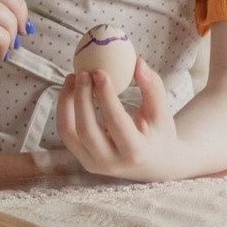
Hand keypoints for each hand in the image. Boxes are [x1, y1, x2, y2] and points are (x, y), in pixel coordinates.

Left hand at [58, 59, 183, 179]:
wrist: (155, 164)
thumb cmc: (159, 134)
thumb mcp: (162, 113)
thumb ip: (152, 88)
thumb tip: (138, 62)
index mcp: (136, 152)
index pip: (116, 123)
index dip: (105, 96)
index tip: (100, 71)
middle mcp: (111, 163)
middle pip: (86, 130)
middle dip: (81, 98)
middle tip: (82, 73)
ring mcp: (93, 164)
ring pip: (68, 132)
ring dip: (66, 102)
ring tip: (72, 78)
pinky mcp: (82, 159)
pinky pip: (65, 133)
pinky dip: (64, 109)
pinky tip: (71, 90)